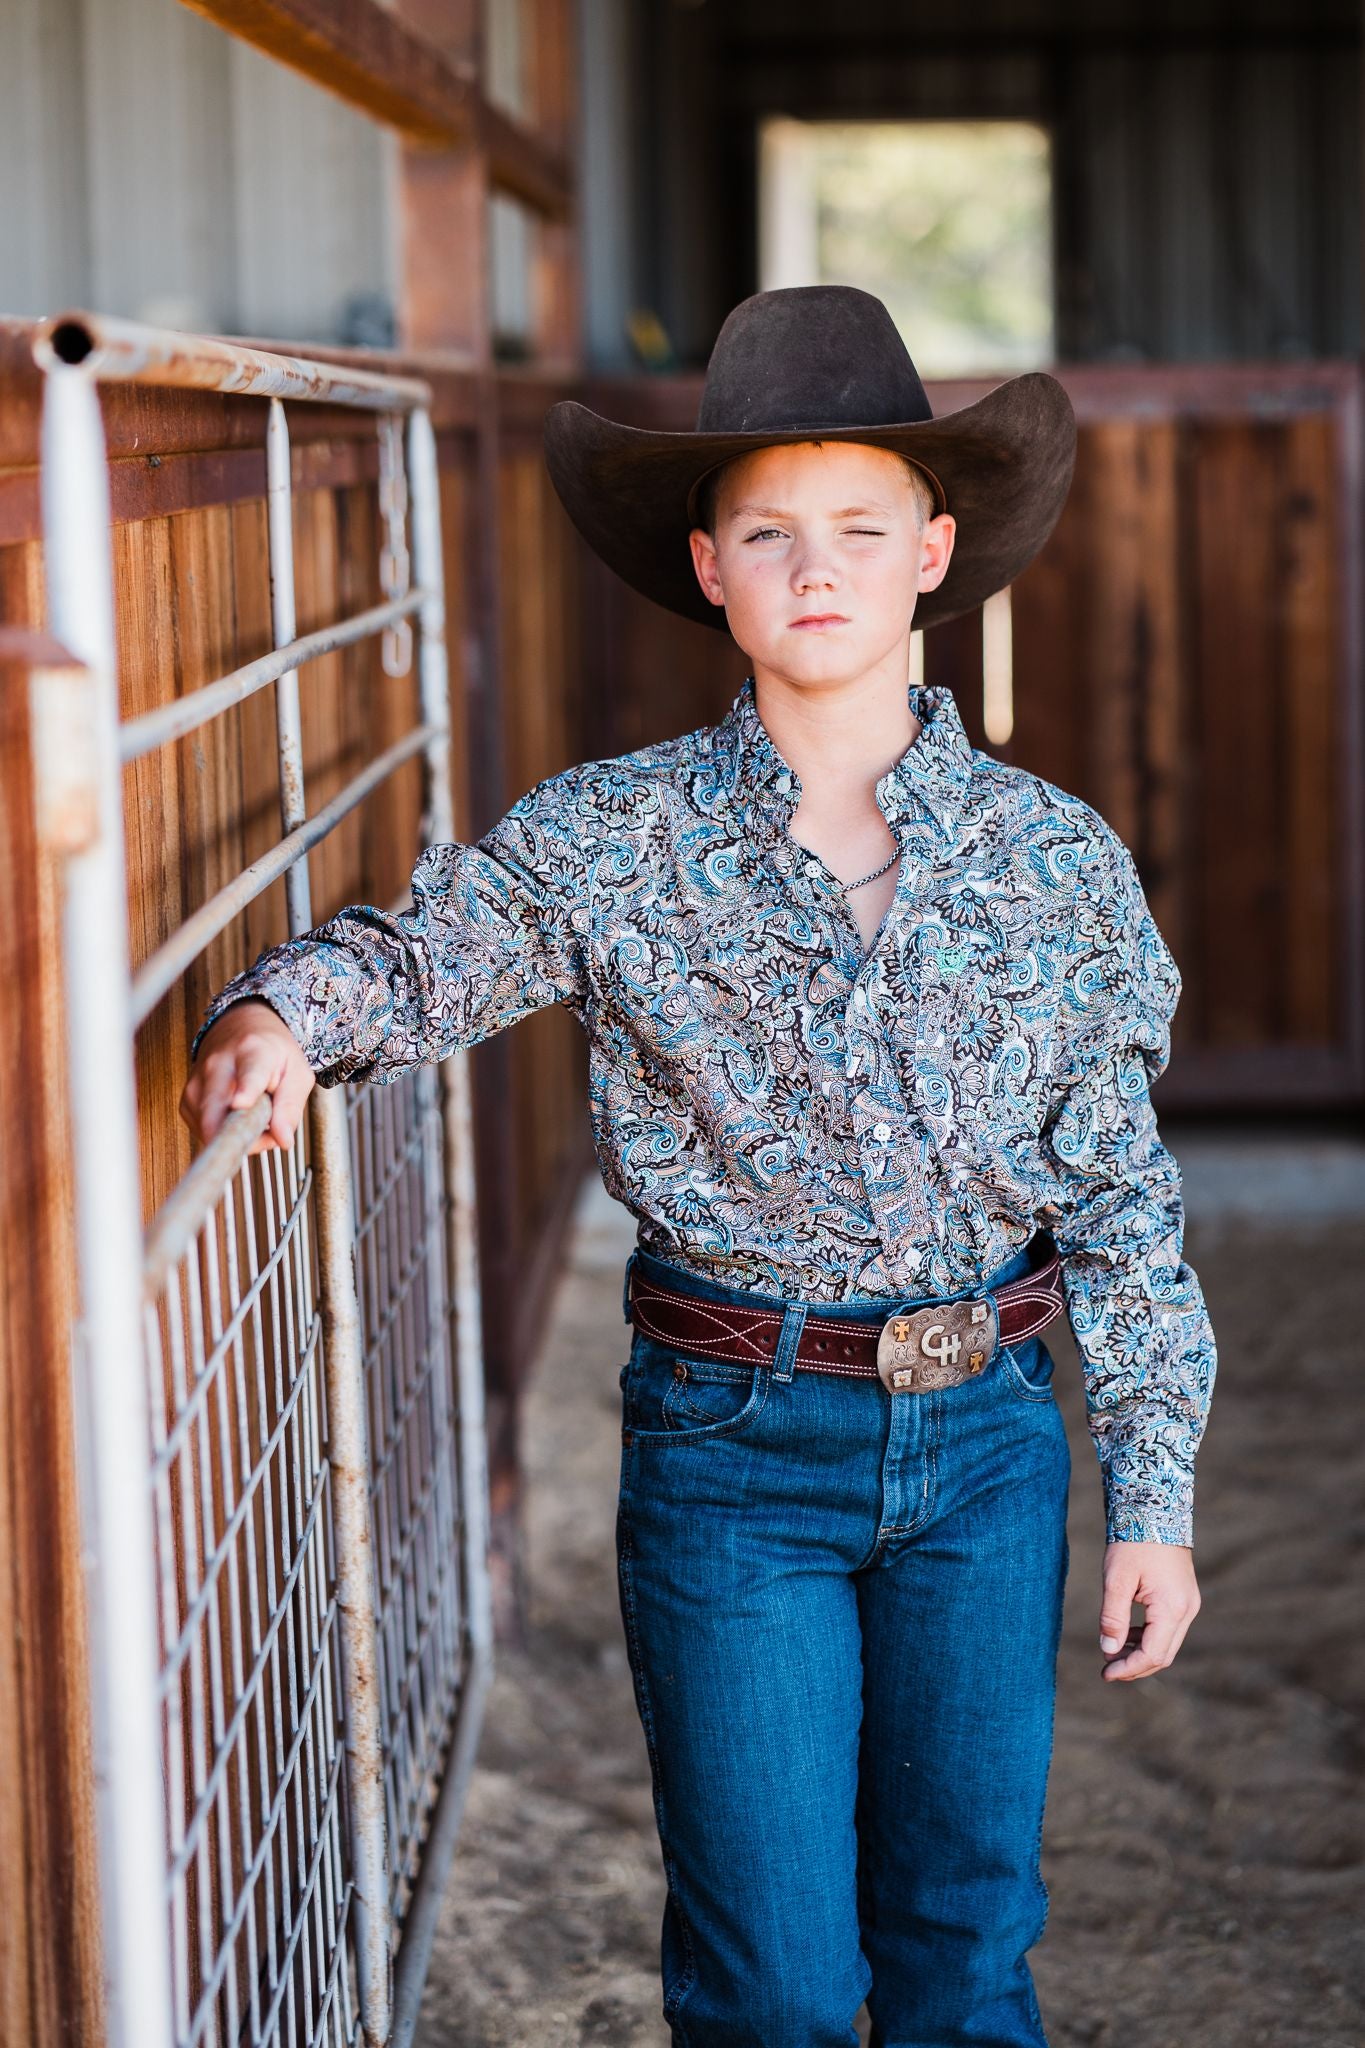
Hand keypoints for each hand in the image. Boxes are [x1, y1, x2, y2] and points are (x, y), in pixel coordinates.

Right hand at [179, 1000, 315, 1155]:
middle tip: (267, 1135)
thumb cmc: (271, 1051)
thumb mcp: (296, 1071)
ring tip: (255, 1117)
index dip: (245, 1091)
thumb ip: (291, 1106)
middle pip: (216, 1112)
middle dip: (242, 1139)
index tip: (241, 1103)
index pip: (248, 1075)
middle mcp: (218, 1065)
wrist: (239, 1028)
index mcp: (253, 1052)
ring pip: (210, 1129)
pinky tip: (236, 1118)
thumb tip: (283, 1140)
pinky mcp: (187, 1099)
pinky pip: (204, 1130)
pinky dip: (223, 1133)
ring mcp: (197, 1082)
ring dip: (237, 1136)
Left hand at [1098, 1540, 1200, 1681]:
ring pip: (1167, 1644)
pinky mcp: (1185, 1598)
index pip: (1153, 1655)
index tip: (1105, 1673)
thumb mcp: (1116, 1579)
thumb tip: (1108, 1651)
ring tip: (1112, 1651)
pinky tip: (1128, 1634)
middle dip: (1135, 1666)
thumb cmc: (1133, 1542)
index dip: (1129, 1669)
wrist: (1155, 1510)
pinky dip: (1149, 1637)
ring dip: (1141, 1653)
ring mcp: (1189, 1604)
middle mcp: (1188, 1610)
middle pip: (1163, 1655)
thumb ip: (1113, 1617)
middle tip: (1107, 1669)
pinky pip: (1169, 1629)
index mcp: (1172, 1608)